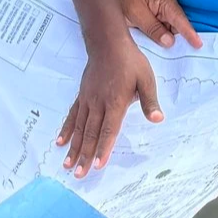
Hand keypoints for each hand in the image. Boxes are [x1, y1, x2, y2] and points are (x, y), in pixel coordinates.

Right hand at [57, 38, 158, 178]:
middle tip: (78, 174)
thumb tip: (157, 119)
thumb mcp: (146, 79)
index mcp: (115, 102)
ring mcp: (87, 100)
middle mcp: (98, 104)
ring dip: (73, 147)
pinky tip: (60, 142)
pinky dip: (66, 130)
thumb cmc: (130, 61)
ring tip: (66, 164)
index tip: (97, 165)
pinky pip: (72, 116)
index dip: (103, 149)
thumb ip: (149, 101)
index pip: (108, 130)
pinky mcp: (81, 96)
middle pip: (90, 134)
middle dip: (84, 156)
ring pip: (78, 128)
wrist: (108, 43)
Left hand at [118, 0, 202, 50]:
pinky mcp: (157, 24)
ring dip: (172, 44)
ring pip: (172, 34)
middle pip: (179, 29)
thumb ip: (153, 28)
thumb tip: (170, 42)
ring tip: (176, 58)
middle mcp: (168, 10)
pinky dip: (164, 43)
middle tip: (189, 57)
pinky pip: (164, 35)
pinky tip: (165, 53)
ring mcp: (163, 17)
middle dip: (183, 41)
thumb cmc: (124, 0)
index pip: (180, 20)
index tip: (198, 45)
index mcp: (166, 2)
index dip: (189, 33)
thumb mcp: (137, 14)